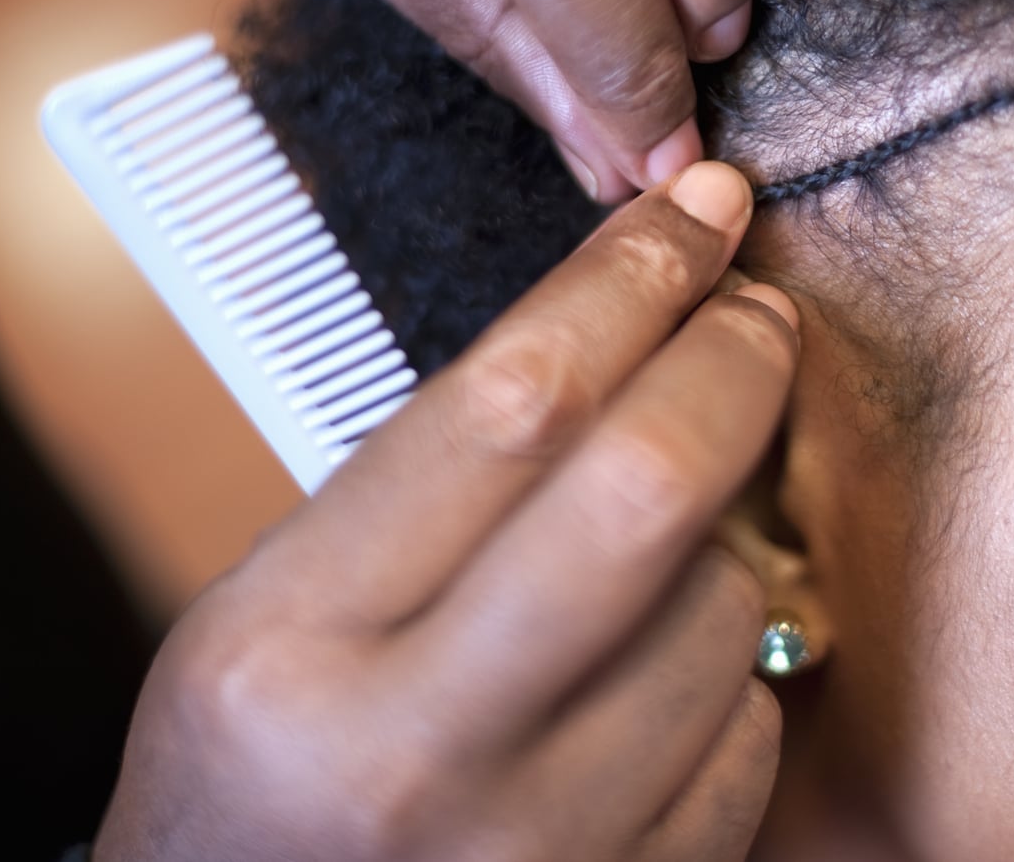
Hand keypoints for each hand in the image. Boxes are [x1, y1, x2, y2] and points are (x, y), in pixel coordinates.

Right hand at [94, 163, 798, 860]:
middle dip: (734, 363)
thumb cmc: (255, 783)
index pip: (508, 404)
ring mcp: (533, 850)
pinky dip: (728, 676)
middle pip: (647, 490)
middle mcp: (413, 754)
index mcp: (290, 645)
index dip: (629, 282)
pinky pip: (750, 736)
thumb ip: (422, 493)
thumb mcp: (267, 618)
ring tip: (658, 556)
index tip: (696, 215)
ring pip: (725, 612)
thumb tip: (626, 341)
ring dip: (727, 544)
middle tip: (758, 310)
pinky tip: (659, 680)